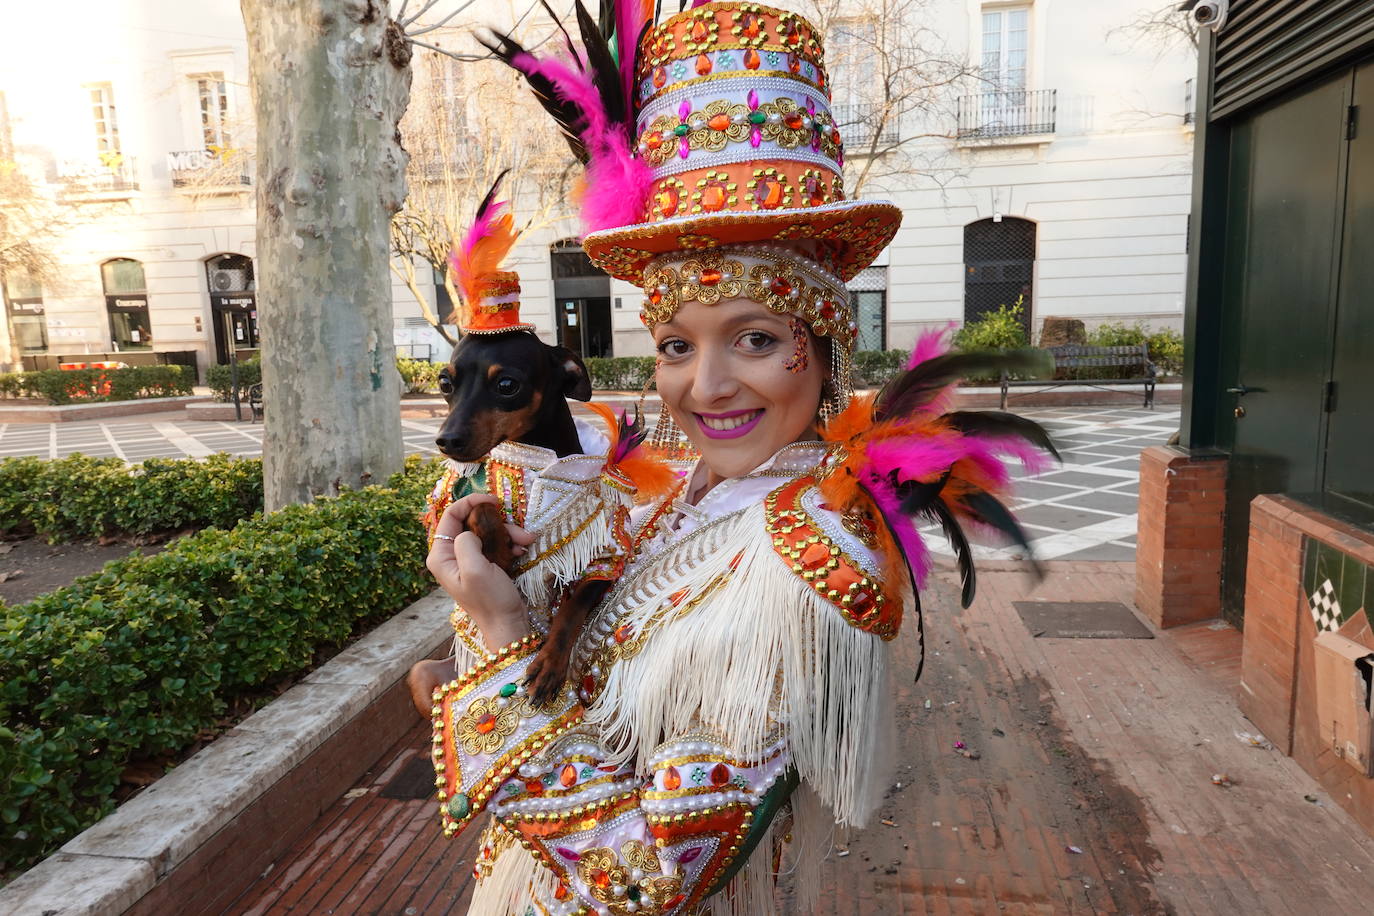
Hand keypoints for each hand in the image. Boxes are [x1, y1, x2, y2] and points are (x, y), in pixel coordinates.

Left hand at [426, 494, 535, 651]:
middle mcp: (450, 556)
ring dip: (508, 533)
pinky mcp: (482, 564)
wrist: (507, 624)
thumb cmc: (490, 601)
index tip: (493, 501)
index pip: (450, 516)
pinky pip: (494, 543)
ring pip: (486, 531)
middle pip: (471, 522)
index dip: (470, 503)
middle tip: (518, 528)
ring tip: (526, 540)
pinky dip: (509, 543)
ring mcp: (467, 560)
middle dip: (496, 522)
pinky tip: (521, 549)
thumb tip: (470, 531)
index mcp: (440, 556)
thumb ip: (466, 543)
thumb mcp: (475, 570)